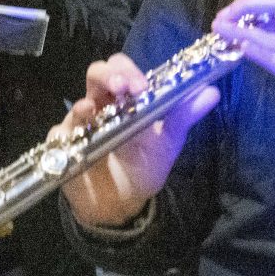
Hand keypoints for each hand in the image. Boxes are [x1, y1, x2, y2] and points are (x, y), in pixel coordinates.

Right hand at [60, 54, 218, 228]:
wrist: (123, 206)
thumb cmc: (142, 168)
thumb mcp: (168, 142)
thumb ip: (184, 116)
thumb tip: (212, 91)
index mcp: (125, 100)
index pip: (122, 69)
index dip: (130, 71)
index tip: (143, 86)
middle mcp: (101, 105)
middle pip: (97, 74)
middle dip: (110, 75)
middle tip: (125, 88)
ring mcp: (80, 124)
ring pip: (79, 100)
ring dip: (89, 101)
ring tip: (101, 105)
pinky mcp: (64, 145)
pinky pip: (62, 133)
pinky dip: (72, 127)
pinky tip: (84, 124)